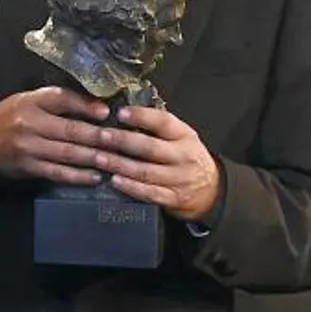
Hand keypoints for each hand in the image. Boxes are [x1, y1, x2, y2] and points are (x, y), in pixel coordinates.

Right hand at [0, 86, 108, 184]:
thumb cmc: (10, 118)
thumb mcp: (29, 101)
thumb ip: (57, 101)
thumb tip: (96, 106)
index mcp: (31, 102)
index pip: (62, 99)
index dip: (86, 106)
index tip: (107, 112)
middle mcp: (30, 123)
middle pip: (70, 129)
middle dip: (99, 136)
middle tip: (122, 140)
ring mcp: (29, 147)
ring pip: (68, 152)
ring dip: (94, 157)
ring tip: (115, 160)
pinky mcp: (28, 167)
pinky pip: (57, 172)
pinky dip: (78, 175)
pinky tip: (95, 176)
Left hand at [93, 105, 222, 222]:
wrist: (211, 190)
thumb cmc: (187, 158)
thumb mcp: (181, 137)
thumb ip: (158, 128)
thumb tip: (124, 112)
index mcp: (184, 136)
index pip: (163, 122)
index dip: (142, 116)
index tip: (121, 113)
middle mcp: (183, 156)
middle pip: (150, 147)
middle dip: (123, 141)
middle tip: (101, 136)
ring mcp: (179, 179)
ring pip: (145, 171)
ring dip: (120, 165)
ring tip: (99, 158)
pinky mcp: (173, 198)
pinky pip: (149, 193)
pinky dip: (130, 187)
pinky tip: (114, 181)